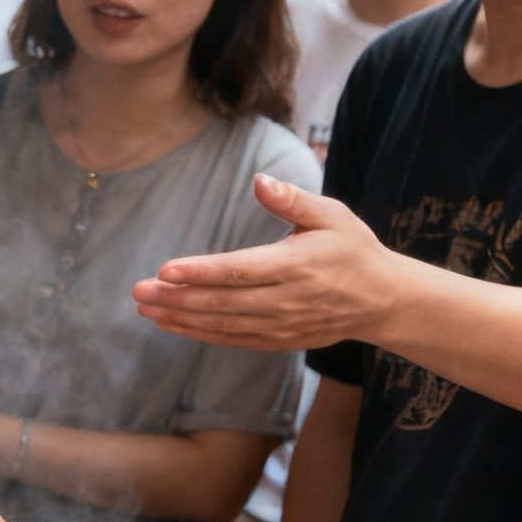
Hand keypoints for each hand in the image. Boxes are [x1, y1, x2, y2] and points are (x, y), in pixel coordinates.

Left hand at [131, 174, 404, 350]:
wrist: (384, 300)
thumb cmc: (352, 250)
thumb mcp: (332, 216)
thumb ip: (293, 200)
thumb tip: (259, 181)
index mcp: (296, 265)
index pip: (240, 271)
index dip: (200, 272)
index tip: (165, 270)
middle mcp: (287, 300)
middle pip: (223, 302)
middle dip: (177, 298)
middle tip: (138, 291)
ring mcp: (282, 325)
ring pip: (223, 324)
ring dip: (181, 317)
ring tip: (145, 308)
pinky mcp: (279, 340)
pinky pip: (232, 339)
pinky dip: (199, 334)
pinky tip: (171, 324)